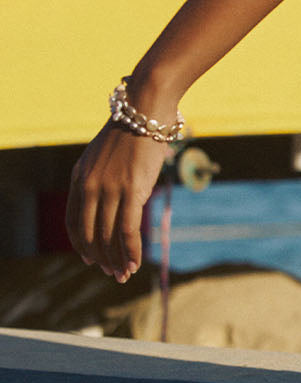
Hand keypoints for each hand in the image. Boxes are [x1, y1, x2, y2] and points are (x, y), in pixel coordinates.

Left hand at [66, 121, 169, 281]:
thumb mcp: (105, 156)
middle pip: (89, 234)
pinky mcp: (132, 189)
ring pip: (108, 236)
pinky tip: (135, 262)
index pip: (73, 222)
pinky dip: (130, 251)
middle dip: (100, 258)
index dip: (80, 245)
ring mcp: (110, 188)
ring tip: (124, 274)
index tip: (90, 259)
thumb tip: (113, 200)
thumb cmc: (131, 130)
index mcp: (79, 178)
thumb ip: (102, 178)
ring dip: (116, 260)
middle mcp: (90, 186)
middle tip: (112, 273)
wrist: (145, 109)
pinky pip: (127, 230)